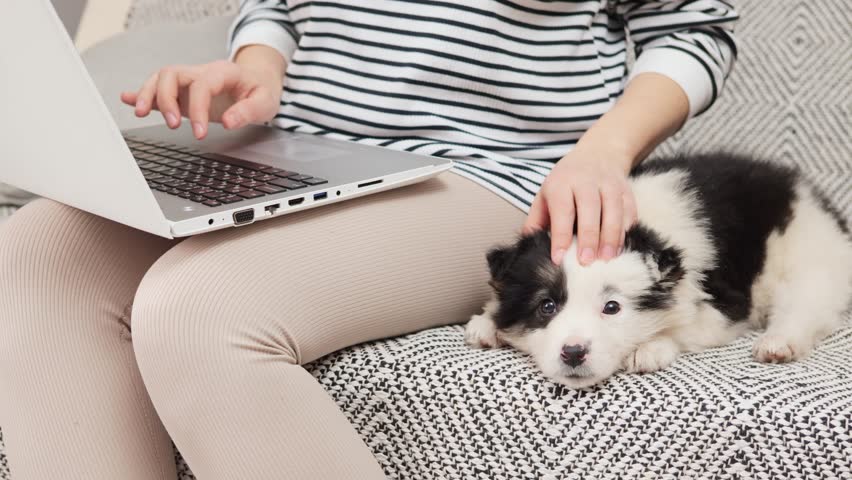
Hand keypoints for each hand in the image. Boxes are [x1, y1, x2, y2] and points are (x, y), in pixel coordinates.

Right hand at [120, 49, 284, 139]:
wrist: (258, 80)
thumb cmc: (261, 90)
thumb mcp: (265, 101)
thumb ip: (248, 111)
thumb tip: (229, 121)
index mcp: (222, 72)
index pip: (202, 85)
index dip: (198, 109)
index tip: (200, 133)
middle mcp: (201, 72)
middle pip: (171, 74)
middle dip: (166, 99)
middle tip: (173, 125)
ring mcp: (189, 81)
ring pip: (160, 78)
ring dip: (147, 95)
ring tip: (139, 113)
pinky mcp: (183, 92)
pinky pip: (158, 88)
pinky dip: (141, 94)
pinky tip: (127, 100)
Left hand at [523, 146, 637, 265]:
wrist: (597, 154)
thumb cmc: (566, 182)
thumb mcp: (545, 195)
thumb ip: (536, 220)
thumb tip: (529, 247)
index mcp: (562, 183)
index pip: (562, 210)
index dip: (561, 235)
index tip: (559, 258)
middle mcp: (586, 181)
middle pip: (590, 209)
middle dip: (589, 238)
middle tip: (586, 261)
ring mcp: (609, 184)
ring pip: (613, 211)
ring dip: (611, 237)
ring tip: (606, 258)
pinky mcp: (626, 191)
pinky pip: (629, 212)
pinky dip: (625, 231)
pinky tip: (619, 248)